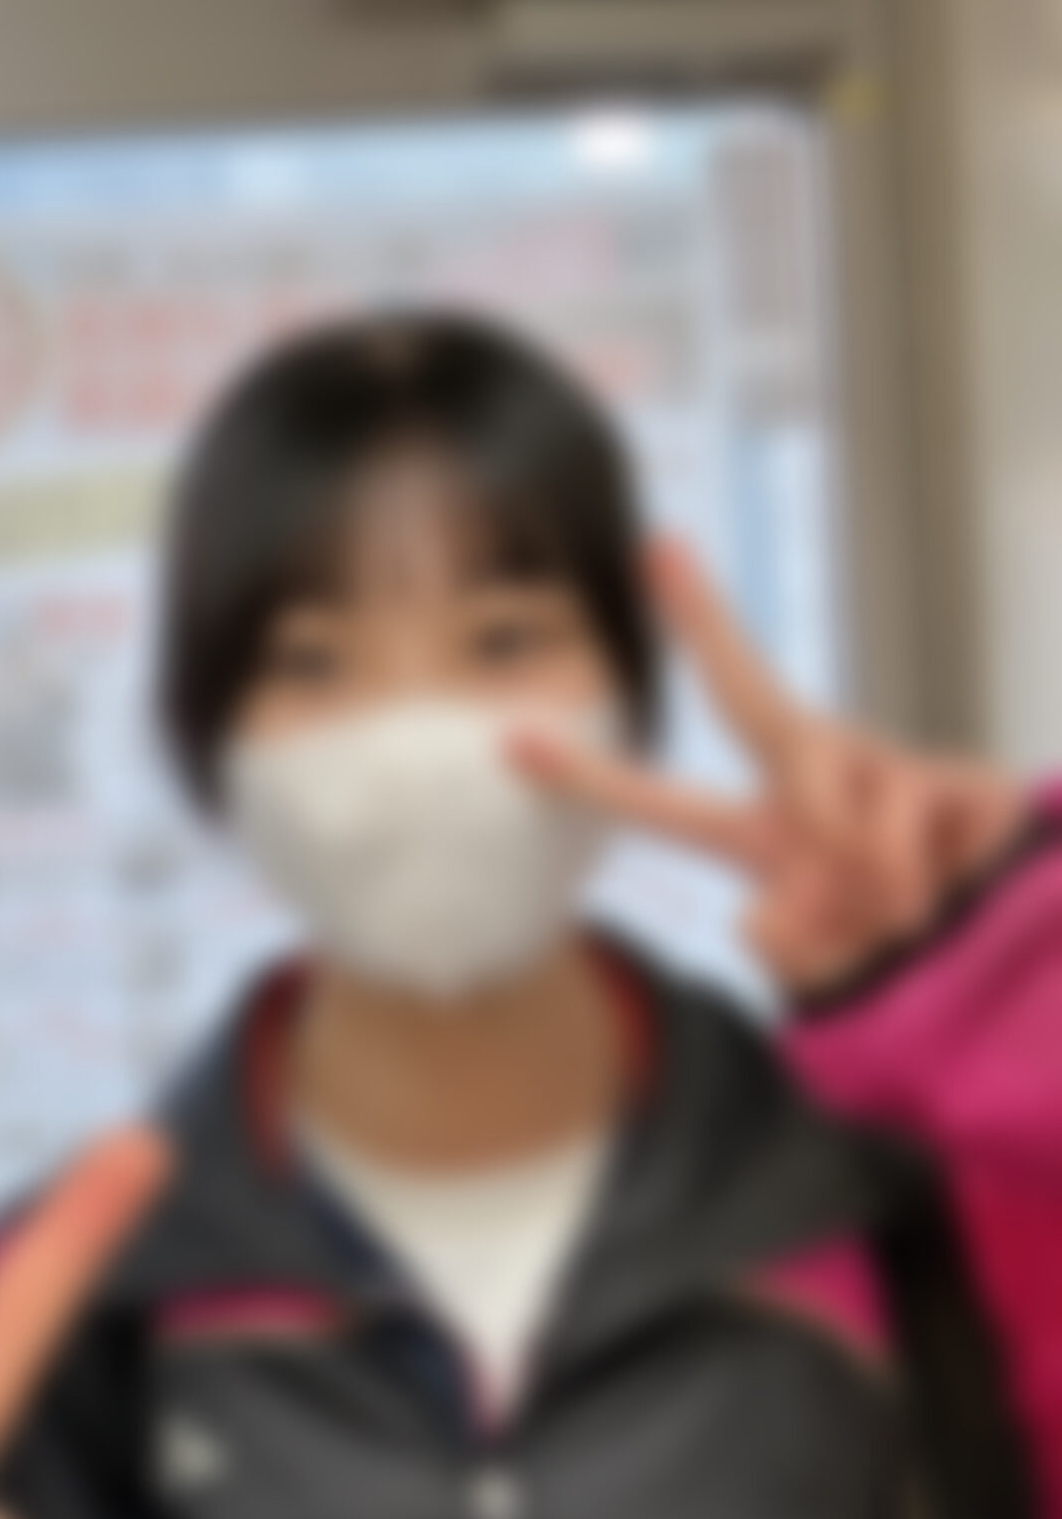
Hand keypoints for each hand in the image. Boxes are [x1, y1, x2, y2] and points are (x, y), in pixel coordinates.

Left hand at [514, 546, 1031, 996]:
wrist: (1015, 970)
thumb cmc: (907, 962)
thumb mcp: (827, 974)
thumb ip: (784, 948)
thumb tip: (767, 904)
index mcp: (764, 837)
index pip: (659, 809)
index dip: (584, 778)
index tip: (507, 740)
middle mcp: (818, 786)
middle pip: (750, 695)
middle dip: (703, 618)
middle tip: (658, 545)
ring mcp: (888, 772)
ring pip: (830, 807)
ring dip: (861, 882)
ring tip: (903, 916)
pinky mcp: (958, 778)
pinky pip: (899, 827)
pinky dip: (913, 881)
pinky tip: (950, 891)